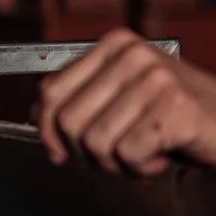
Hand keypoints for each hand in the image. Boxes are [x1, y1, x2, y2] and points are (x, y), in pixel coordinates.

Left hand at [36, 28, 215, 177]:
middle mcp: (132, 56)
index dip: (47, 129)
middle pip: (69, 120)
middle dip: (85, 153)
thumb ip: (81, 102)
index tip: (57, 149)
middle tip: (111, 157)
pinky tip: (158, 159)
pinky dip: (139, 168)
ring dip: (114, 164)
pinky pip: (127, 153)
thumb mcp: (122, 100)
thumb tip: (37, 117)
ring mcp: (155, 79)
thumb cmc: (178, 114)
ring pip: (96, 141)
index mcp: (114, 46)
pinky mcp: (175, 108)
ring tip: (139, 157)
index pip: (51, 91)